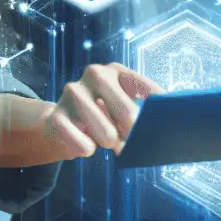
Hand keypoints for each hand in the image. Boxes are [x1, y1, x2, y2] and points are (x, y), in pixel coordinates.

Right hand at [41, 62, 162, 159]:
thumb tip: (159, 129)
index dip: (157, 113)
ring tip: (102, 139)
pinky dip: (87, 150)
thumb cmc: (100, 118)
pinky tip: (83, 143)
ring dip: (108, 143)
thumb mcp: (120, 111)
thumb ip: (138, 115)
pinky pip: (84, 146)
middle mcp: (96, 74)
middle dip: (132, 136)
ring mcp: (74, 92)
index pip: (147, 90)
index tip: (164, 126)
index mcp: (116, 71)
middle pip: (129, 115)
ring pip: (107, 135)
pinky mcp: (56, 116)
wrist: (58, 125)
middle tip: (126, 140)